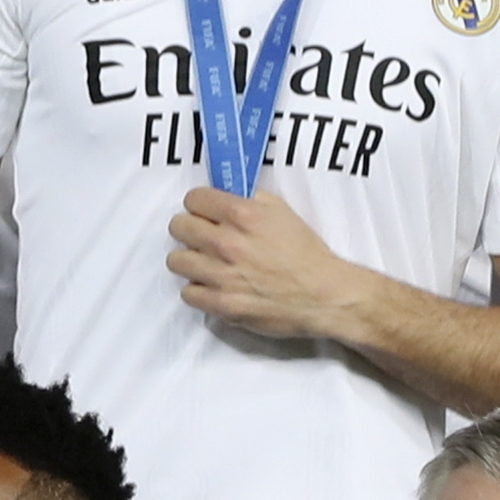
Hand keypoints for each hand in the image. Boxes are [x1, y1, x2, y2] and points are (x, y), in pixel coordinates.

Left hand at [166, 184, 364, 343]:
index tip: (206, 213)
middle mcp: (226, 243)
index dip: (200, 205)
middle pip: (178, 227)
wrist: (323, 294)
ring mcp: (222, 275)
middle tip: (203, 238)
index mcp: (241, 215)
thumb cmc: (305, 253)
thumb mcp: (281, 211)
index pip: (193, 199)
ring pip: (176, 260)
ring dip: (190, 260)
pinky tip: (213, 287)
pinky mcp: (223, 304)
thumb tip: (226, 194)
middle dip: (190, 229)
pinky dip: (198, 290)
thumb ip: (249, 199)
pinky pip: (188, 293)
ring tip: (206, 264)